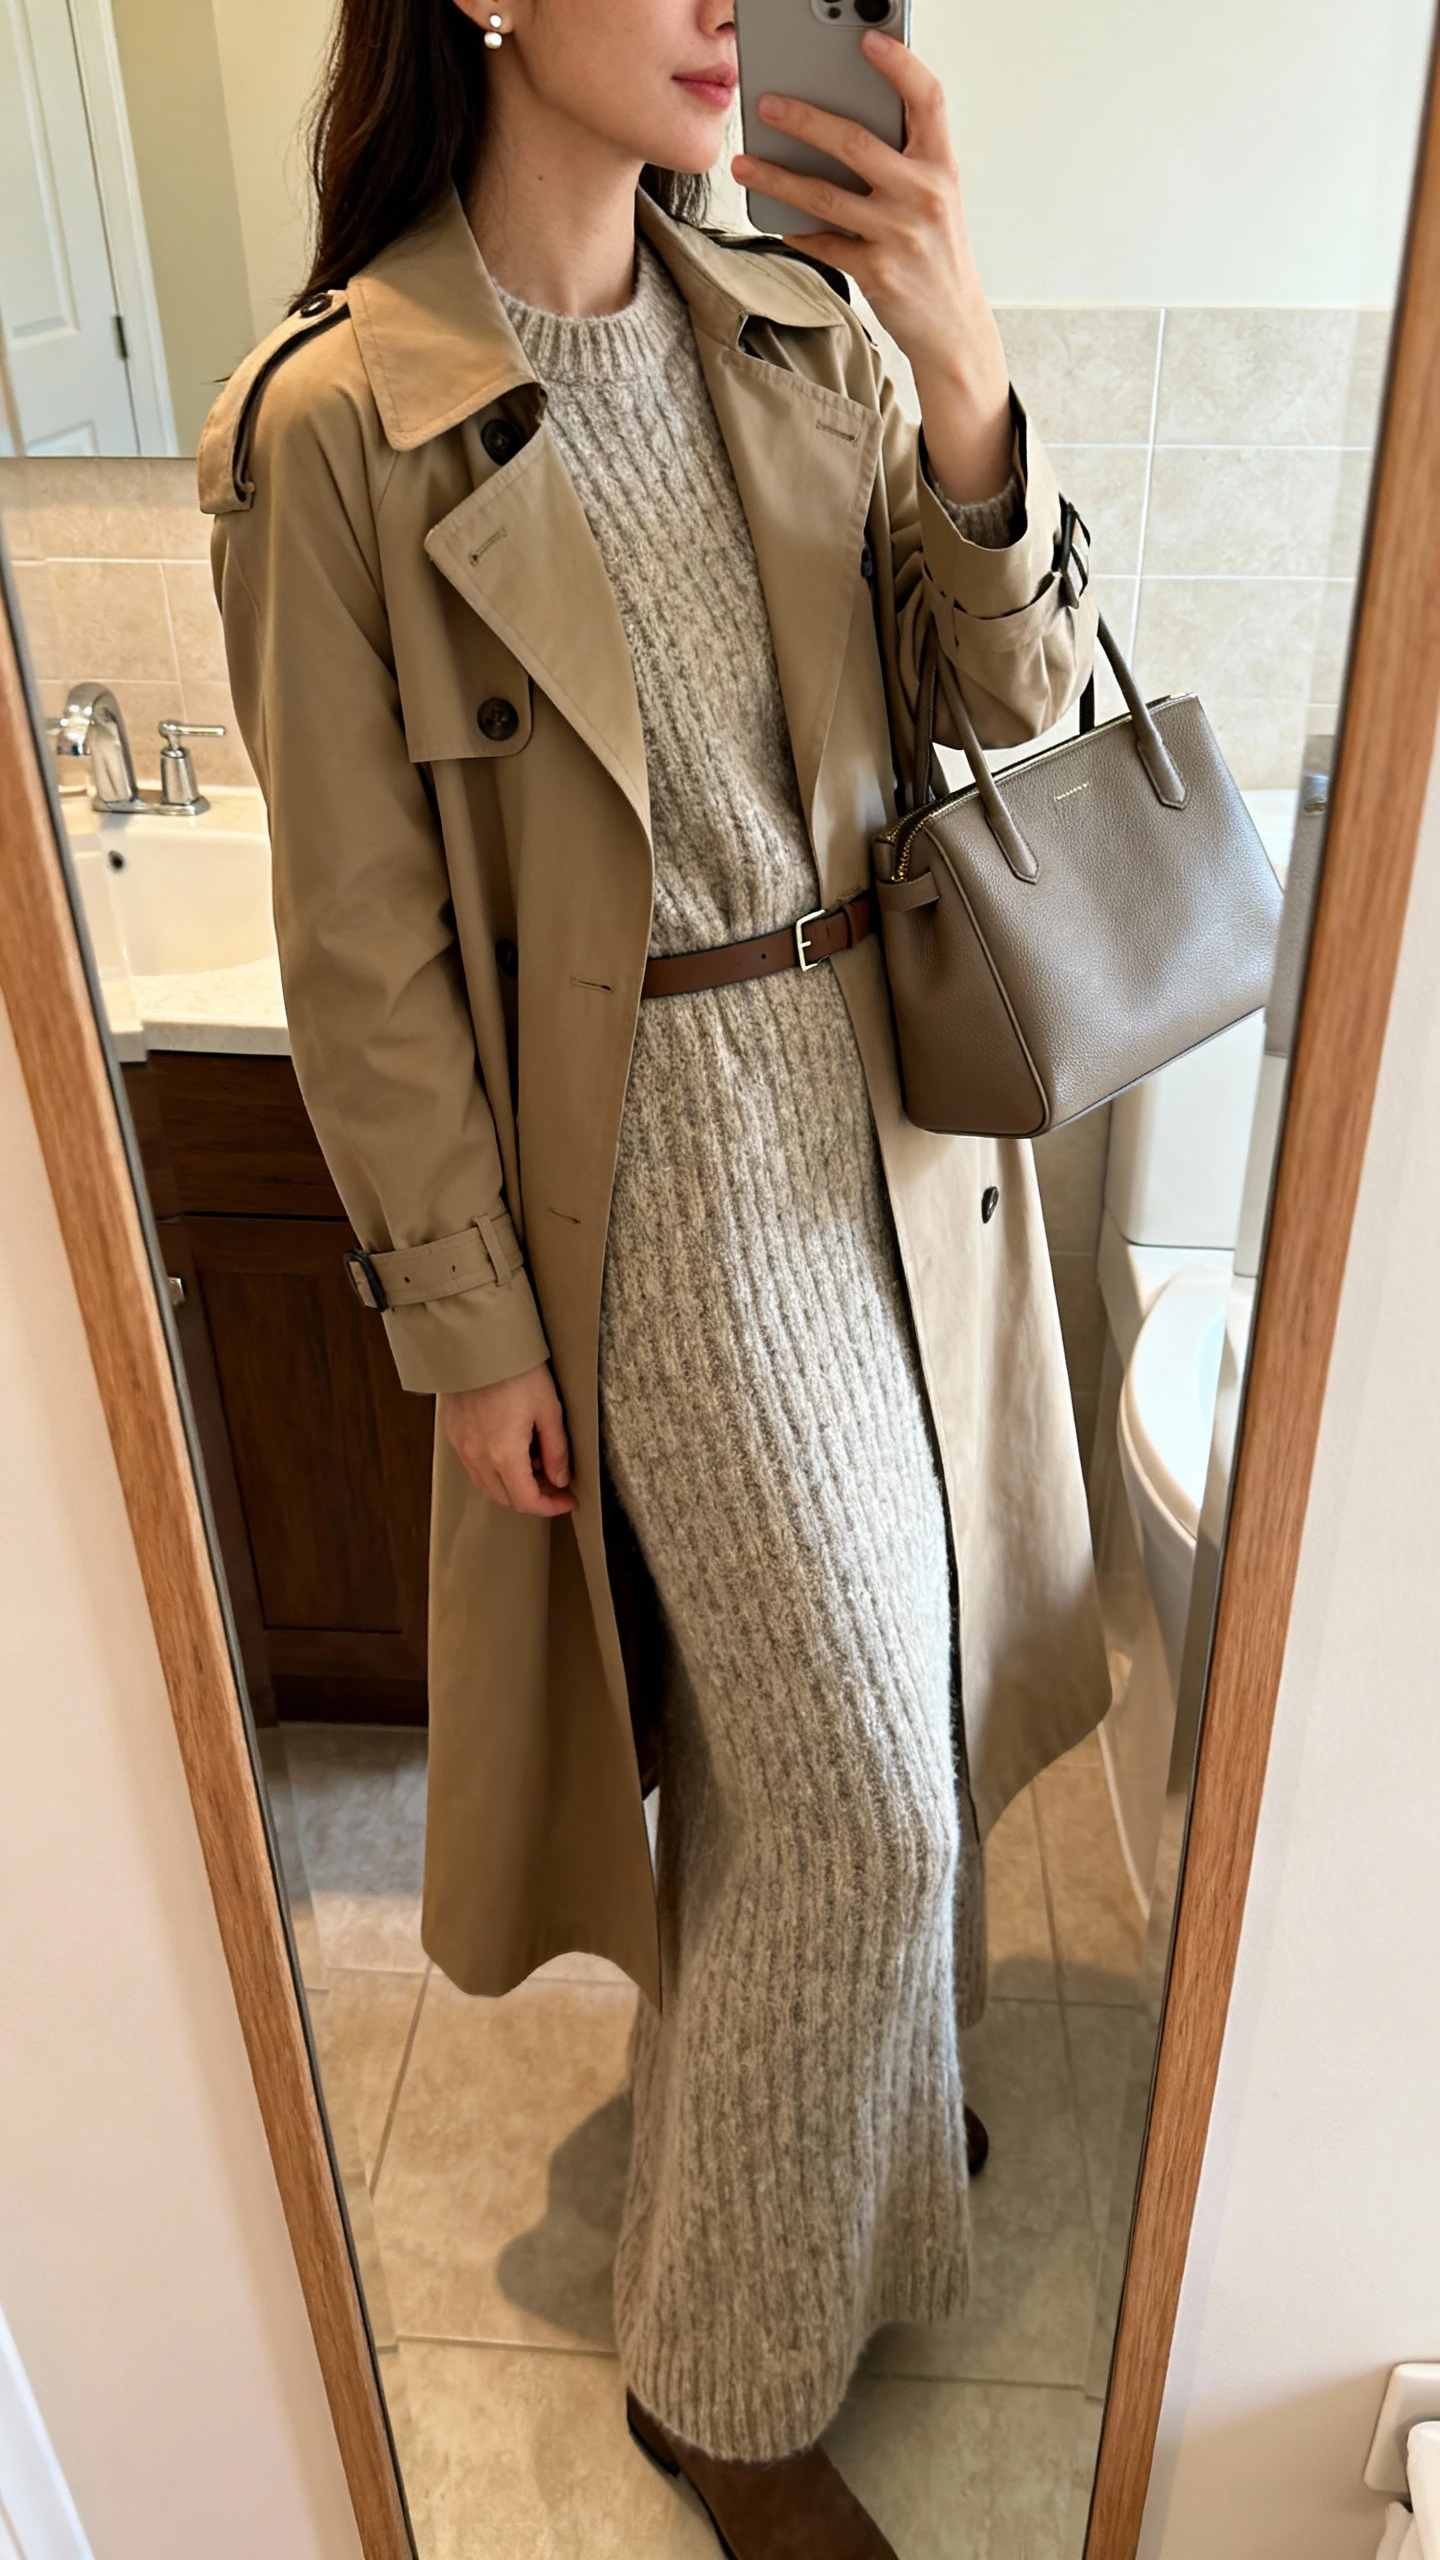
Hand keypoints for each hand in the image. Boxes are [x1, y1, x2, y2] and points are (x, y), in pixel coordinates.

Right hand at [438, 1363, 576, 1515]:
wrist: (478, 1343)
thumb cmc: (515, 1371)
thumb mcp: (548, 1410)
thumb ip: (557, 1450)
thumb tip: (561, 1478)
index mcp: (504, 1455)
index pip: (526, 1502)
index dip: (551, 1506)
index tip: (567, 1498)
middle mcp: (478, 1457)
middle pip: (505, 1498)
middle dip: (533, 1495)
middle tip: (554, 1478)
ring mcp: (462, 1446)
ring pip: (487, 1484)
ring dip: (512, 1482)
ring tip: (533, 1458)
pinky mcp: (453, 1434)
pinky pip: (473, 1465)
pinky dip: (493, 1467)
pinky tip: (510, 1445)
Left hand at [732, 34, 1012, 505]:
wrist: (954, 329)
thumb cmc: (937, 255)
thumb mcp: (936, 199)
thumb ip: (904, 161)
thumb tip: (841, 125)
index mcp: (942, 166)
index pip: (927, 100)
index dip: (900, 65)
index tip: (868, 41)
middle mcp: (924, 195)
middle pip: (854, 143)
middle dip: (804, 119)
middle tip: (766, 105)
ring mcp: (900, 235)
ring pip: (824, 195)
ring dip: (777, 176)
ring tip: (745, 163)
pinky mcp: (877, 273)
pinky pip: (823, 243)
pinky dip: (796, 229)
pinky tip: (776, 216)